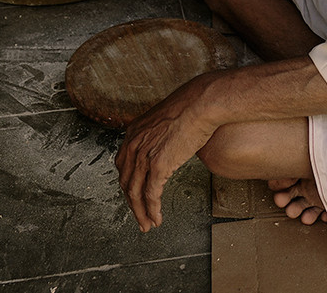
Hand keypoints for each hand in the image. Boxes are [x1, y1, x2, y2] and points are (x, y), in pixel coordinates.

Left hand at [115, 73, 220, 231]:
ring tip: (147, 224)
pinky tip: (157, 219)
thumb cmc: (193, 105)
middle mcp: (133, 145)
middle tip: (139, 217)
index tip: (135, 196)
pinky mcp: (158, 165)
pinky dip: (152, 210)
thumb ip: (160, 132)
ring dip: (141, 213)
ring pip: (135, 193)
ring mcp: (144, 155)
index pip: (124, 166)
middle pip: (126, 183)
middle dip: (132, 204)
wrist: (203, 102)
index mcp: (134, 133)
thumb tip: (169, 140)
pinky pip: (151, 194)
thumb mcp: (167, 118)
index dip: (129, 185)